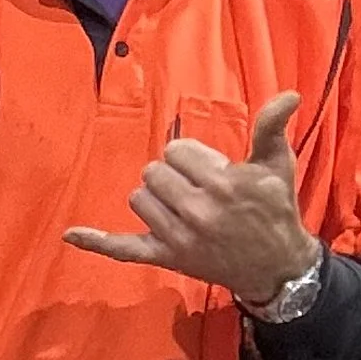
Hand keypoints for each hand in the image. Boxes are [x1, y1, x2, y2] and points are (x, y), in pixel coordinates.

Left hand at [63, 91, 317, 309]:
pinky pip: (123, 249)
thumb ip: (272, 127)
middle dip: (174, 175)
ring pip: (138, 198)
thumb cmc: (275, 209)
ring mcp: (178, 237)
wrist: (276, 265)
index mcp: (222, 184)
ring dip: (156, 198)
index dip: (193, 157)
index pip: (176, 151)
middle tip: (201, 189)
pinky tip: (71, 234)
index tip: (214, 170)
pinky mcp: (166, 257)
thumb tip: (289, 94)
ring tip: (185, 206)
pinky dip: (97, 242)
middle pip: (153, 172)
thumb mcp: (277, 164)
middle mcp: (197, 211)